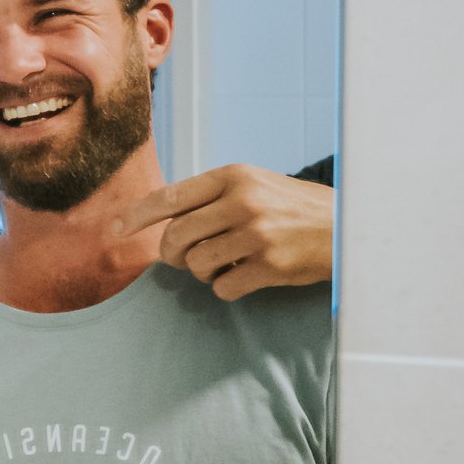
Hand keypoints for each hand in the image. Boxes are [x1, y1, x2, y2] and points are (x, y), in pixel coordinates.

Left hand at [112, 165, 332, 300]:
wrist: (350, 226)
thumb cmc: (291, 207)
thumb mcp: (252, 185)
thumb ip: (208, 197)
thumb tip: (156, 221)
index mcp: (233, 176)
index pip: (168, 197)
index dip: (135, 216)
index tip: (113, 230)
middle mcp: (243, 202)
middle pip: (174, 237)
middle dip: (170, 253)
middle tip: (182, 257)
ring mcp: (257, 235)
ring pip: (195, 264)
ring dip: (200, 271)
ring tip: (222, 263)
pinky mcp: (271, 266)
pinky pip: (222, 287)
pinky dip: (225, 287)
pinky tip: (244, 275)